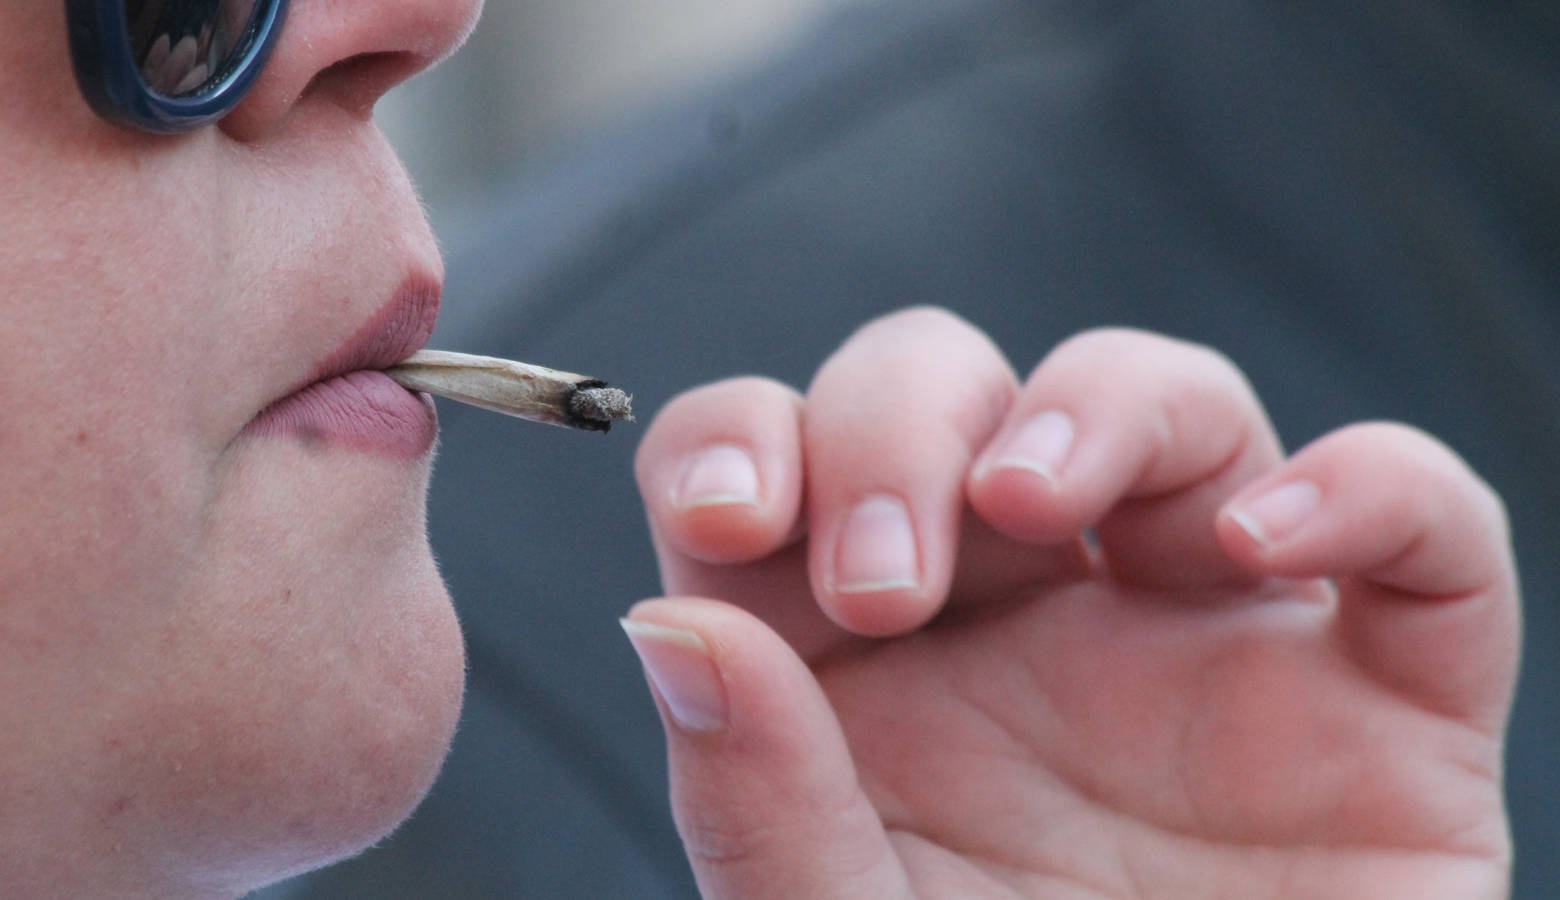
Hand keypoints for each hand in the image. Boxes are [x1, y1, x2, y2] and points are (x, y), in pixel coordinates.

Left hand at [627, 308, 1517, 898]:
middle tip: (882, 582)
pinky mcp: (1382, 700)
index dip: (740, 441)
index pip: (782, 463)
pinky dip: (1367, 489)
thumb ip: (758, 797)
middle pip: (956, 393)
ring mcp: (1206, 644)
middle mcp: (1030, 624)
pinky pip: (1423, 529)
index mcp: (875, 669)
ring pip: (1170, 408)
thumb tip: (672, 623)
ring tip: (1035, 494)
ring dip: (1096, 401)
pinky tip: (1267, 542)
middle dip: (898, 427)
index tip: (728, 518)